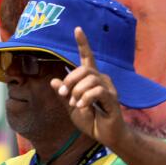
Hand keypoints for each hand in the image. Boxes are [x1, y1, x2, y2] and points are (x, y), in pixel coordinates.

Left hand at [50, 27, 125, 146]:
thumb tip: (53, 80)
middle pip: (83, 69)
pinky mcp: (112, 99)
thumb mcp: (71, 107)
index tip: (77, 29)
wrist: (107, 136)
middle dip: (69, 80)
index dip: (83, 43)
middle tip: (62, 94)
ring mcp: (109, 88)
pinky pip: (97, 92)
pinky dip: (86, 98)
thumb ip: (64, 94)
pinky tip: (81, 107)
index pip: (87, 57)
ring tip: (74, 104)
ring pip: (90, 79)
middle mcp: (102, 80)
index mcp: (91, 80)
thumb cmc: (91, 120)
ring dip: (77, 92)